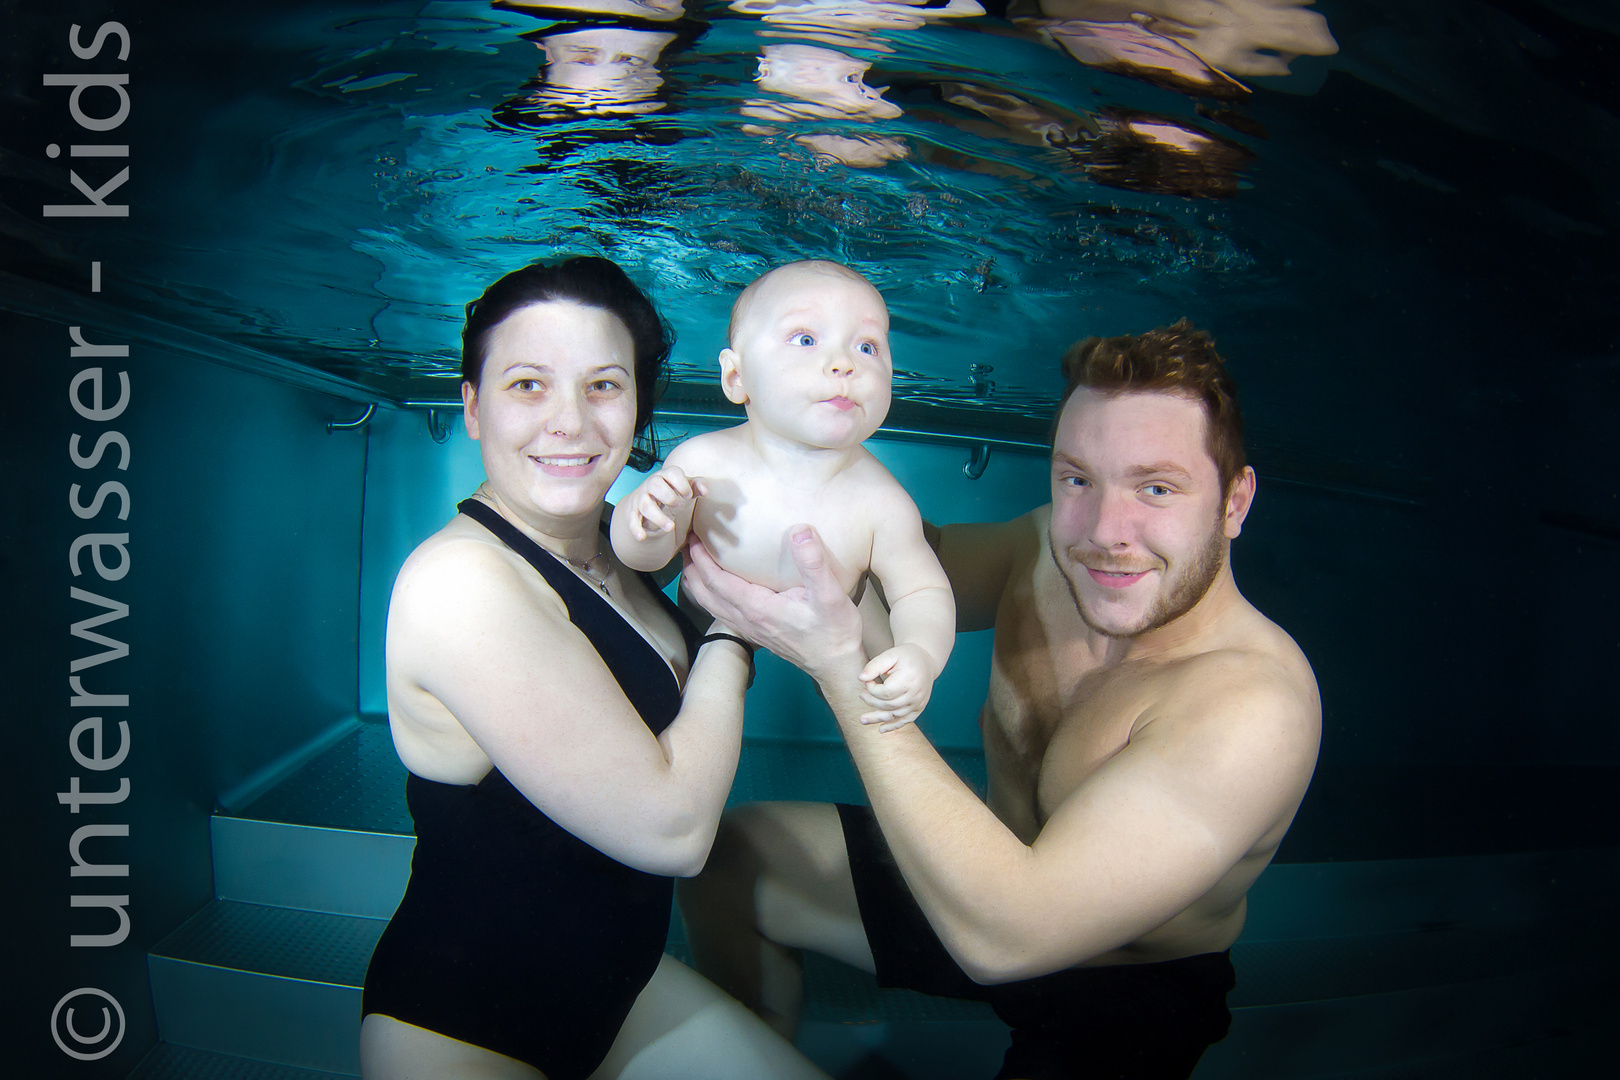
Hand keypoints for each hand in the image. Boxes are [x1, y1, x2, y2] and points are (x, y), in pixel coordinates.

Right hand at [629, 465, 705, 541]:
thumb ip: (697, 485)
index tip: (688, 496)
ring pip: (646, 505)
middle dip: (669, 496)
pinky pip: (632, 520)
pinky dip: (636, 529)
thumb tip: (705, 490)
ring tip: (670, 527)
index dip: (682, 484)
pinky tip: (642, 537)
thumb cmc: (672, 491)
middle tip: (679, 506)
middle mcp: (651, 484)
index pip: (672, 473)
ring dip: (658, 517)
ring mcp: (641, 498)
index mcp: (665, 475)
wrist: (648, 497)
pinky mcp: (634, 512)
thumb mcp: (685, 487)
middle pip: (655, 485)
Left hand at [681, 526, 863, 682]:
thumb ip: (814, 563)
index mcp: (758, 608)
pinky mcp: (755, 632)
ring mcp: (750, 628)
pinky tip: (714, 587)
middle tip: (685, 542)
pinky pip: (721, 612)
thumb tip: (800, 531)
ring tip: (691, 561)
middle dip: (692, 568)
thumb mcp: (831, 595)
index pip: (718, 582)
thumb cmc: (834, 631)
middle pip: (706, 593)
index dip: (702, 559)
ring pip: (711, 605)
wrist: (835, 664)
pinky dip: (709, 596)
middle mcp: (747, 620)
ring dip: (697, 583)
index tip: (693, 536)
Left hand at [859, 643, 932, 731]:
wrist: (925, 661)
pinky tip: (881, 729)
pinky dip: (893, 726)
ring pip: (895, 716)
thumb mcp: (890, 655)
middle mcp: (916, 694)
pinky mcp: (919, 708)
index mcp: (909, 679)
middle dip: (872, 702)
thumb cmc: (905, 656)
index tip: (868, 681)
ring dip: (877, 719)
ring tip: (862, 720)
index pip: (886, 693)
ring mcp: (918, 703)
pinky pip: (905, 721)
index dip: (872, 690)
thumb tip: (860, 679)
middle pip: (889, 706)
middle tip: (861, 696)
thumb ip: (874, 666)